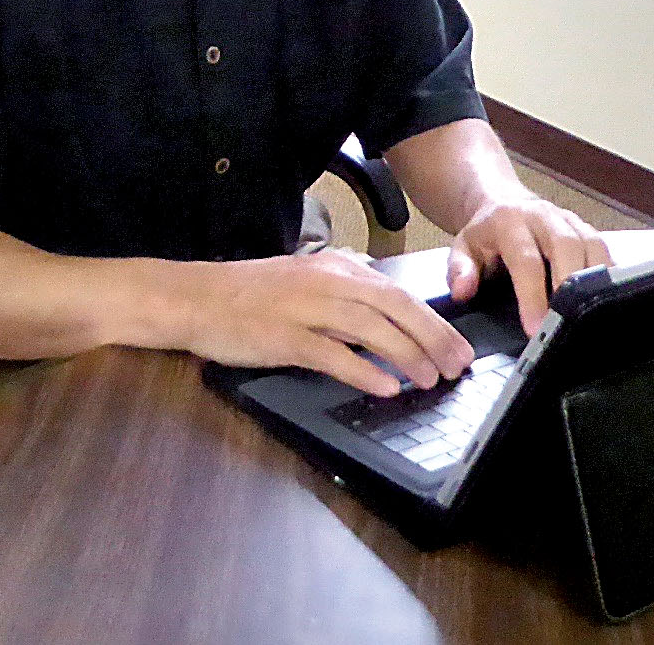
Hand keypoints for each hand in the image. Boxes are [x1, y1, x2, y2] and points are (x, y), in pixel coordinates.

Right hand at [182, 249, 474, 396]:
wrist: (196, 297)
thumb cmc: (249, 293)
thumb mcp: (304, 279)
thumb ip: (343, 289)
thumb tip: (383, 308)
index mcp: (334, 267)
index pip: (397, 291)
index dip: (432, 319)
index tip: (457, 344)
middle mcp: (325, 281)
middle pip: (393, 306)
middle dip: (432, 337)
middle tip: (457, 366)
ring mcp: (304, 308)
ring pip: (370, 327)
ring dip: (407, 354)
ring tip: (430, 378)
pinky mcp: (284, 336)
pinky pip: (332, 353)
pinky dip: (363, 370)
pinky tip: (386, 386)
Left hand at [447, 195, 610, 332]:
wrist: (502, 202)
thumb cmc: (485, 234)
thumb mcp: (462, 248)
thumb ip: (459, 270)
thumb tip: (463, 291)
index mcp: (509, 222)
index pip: (525, 259)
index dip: (532, 295)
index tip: (535, 329)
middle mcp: (543, 216)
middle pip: (566, 247)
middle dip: (571, 287)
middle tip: (569, 325)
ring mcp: (569, 220)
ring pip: (592, 245)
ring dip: (595, 281)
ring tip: (591, 318)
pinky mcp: (587, 228)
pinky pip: (604, 249)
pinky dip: (609, 275)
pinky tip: (607, 302)